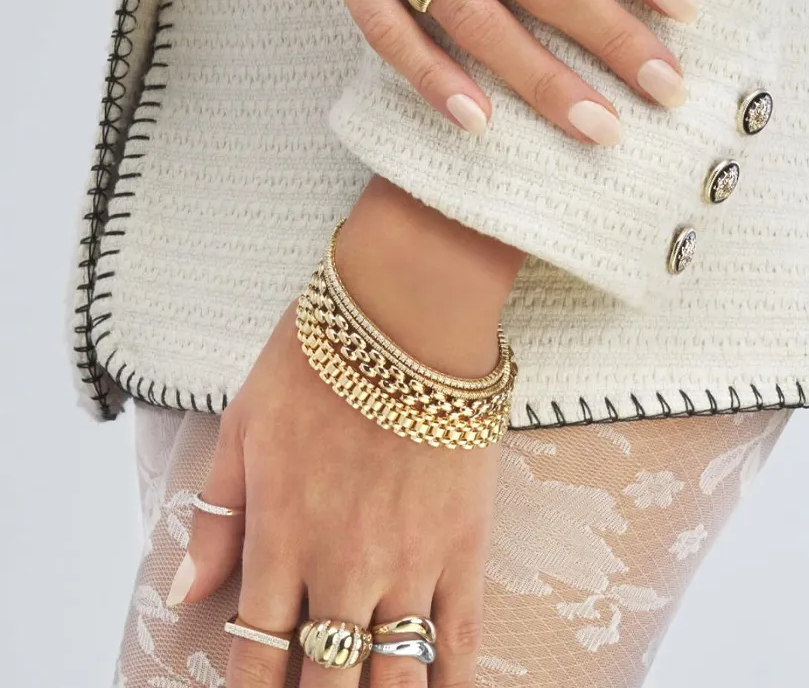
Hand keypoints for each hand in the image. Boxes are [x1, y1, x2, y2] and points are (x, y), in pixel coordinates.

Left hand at [173, 179, 524, 687]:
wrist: (407, 314)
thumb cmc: (319, 359)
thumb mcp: (243, 425)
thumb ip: (216, 516)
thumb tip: (185, 592)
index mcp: (282, 537)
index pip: (259, 652)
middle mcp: (344, 566)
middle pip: (325, 677)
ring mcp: (410, 561)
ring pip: (392, 675)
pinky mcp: (464, 543)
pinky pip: (460, 637)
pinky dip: (449, 684)